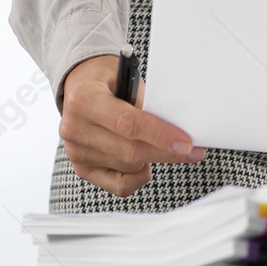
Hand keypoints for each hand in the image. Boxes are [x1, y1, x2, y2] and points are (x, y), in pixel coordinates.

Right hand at [59, 54, 205, 196]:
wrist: (80, 86)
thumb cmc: (108, 80)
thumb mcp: (128, 79)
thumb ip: (146, 104)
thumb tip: (177, 129)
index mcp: (85, 100)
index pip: (128, 123)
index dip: (160, 135)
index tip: (185, 143)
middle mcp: (75, 129)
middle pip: (130, 151)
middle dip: (166, 152)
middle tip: (191, 150)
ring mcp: (76, 152)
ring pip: (129, 168)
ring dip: (153, 159)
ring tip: (162, 145)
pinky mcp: (83, 169)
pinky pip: (120, 186)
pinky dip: (139, 177)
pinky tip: (145, 162)